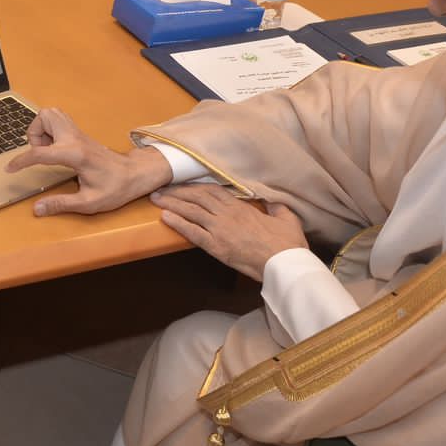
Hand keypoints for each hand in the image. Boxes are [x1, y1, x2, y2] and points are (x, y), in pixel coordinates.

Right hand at [5, 107, 170, 216]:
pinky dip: (49, 130)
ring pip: (51, 113)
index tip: (10, 169)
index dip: (21, 160)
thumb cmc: (116, 188)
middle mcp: (75, 138)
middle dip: (33, 132)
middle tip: (39, 153)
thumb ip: (61, 204)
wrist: (135, 174)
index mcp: (75, 154)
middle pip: (45, 116)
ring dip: (41, 129)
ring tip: (46, 151)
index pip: (40, 152)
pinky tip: (55, 150)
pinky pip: (58, 120)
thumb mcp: (88, 203)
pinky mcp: (79, 134)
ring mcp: (78, 133)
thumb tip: (37, 209)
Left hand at [151, 184, 306, 280]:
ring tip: (156, 198)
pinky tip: (165, 217)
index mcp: (242, 207)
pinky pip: (193, 232)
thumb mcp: (286, 217)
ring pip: (191, 211)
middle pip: (197, 197)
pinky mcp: (216, 246)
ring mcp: (220, 229)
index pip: (213, 190)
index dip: (195, 185)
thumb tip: (272, 200)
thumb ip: (276, 206)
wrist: (285, 262)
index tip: (183, 183)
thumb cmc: (288, 243)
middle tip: (161, 188)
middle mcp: (227, 214)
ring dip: (171, 203)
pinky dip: (178, 223)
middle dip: (177, 191)